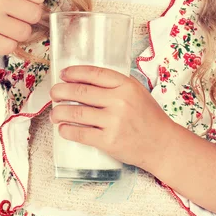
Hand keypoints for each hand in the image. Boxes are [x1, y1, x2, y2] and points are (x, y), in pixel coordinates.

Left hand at [49, 65, 176, 169]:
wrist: (161, 143)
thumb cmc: (148, 116)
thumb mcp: (136, 91)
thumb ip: (115, 85)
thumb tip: (85, 80)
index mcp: (126, 85)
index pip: (95, 74)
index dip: (76, 72)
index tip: (64, 74)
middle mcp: (119, 101)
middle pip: (82, 92)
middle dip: (62, 91)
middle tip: (54, 92)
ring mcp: (114, 121)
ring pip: (78, 113)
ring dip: (60, 112)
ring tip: (54, 113)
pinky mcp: (109, 141)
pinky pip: (82, 134)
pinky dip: (68, 131)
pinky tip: (63, 128)